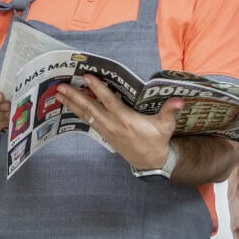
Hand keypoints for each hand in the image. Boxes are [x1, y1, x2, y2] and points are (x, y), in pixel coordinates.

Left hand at [55, 74, 183, 168]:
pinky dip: (78, 112)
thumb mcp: (166, 125)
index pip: (109, 101)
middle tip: (60, 87)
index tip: (87, 77)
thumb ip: (170, 110)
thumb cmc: (157, 140)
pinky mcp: (104, 134)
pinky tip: (70, 106)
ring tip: (58, 94)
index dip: (98, 88)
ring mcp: (106, 130)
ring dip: (71, 104)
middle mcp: (112, 124)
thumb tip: (180, 100)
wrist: (150, 161)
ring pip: (86, 115)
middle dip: (74, 96)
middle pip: (90, 107)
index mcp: (126, 119)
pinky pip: (88, 121)